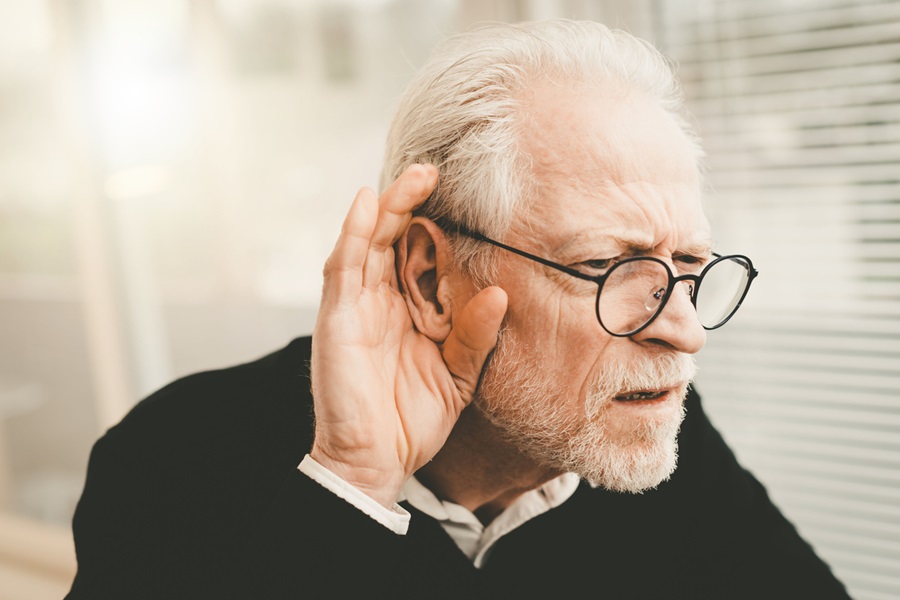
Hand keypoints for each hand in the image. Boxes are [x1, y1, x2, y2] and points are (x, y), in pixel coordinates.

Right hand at [309, 164, 507, 506]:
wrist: (376, 461)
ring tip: (417, 175)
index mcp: (408, 313)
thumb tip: (498, 293)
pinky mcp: (338, 316)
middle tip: (438, 171)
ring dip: (389, 205)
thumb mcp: (457, 375)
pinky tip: (368, 201)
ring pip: (368, 242)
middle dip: (413, 203)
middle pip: (393, 239)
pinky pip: (343, 266)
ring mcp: (356, 306)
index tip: (465, 198)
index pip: (420, 258)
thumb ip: (475, 336)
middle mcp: (380, 302)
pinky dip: (353, 231)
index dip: (436, 226)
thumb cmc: (413, 419)